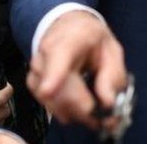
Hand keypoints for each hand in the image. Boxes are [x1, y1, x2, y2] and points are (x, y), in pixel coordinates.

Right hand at [27, 11, 126, 131]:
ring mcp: (36, 72)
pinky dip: (70, 111)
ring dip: (79, 113)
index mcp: (69, 40)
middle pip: (58, 92)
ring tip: (97, 107)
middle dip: (85, 110)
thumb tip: (108, 103)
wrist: (68, 28)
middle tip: (108, 119)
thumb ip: (113, 75)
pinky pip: (53, 107)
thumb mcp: (111, 50)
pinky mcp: (34, 86)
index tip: (48, 90)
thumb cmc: (91, 39)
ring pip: (55, 104)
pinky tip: (81, 103)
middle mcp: (45, 56)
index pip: (57, 56)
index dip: (52, 76)